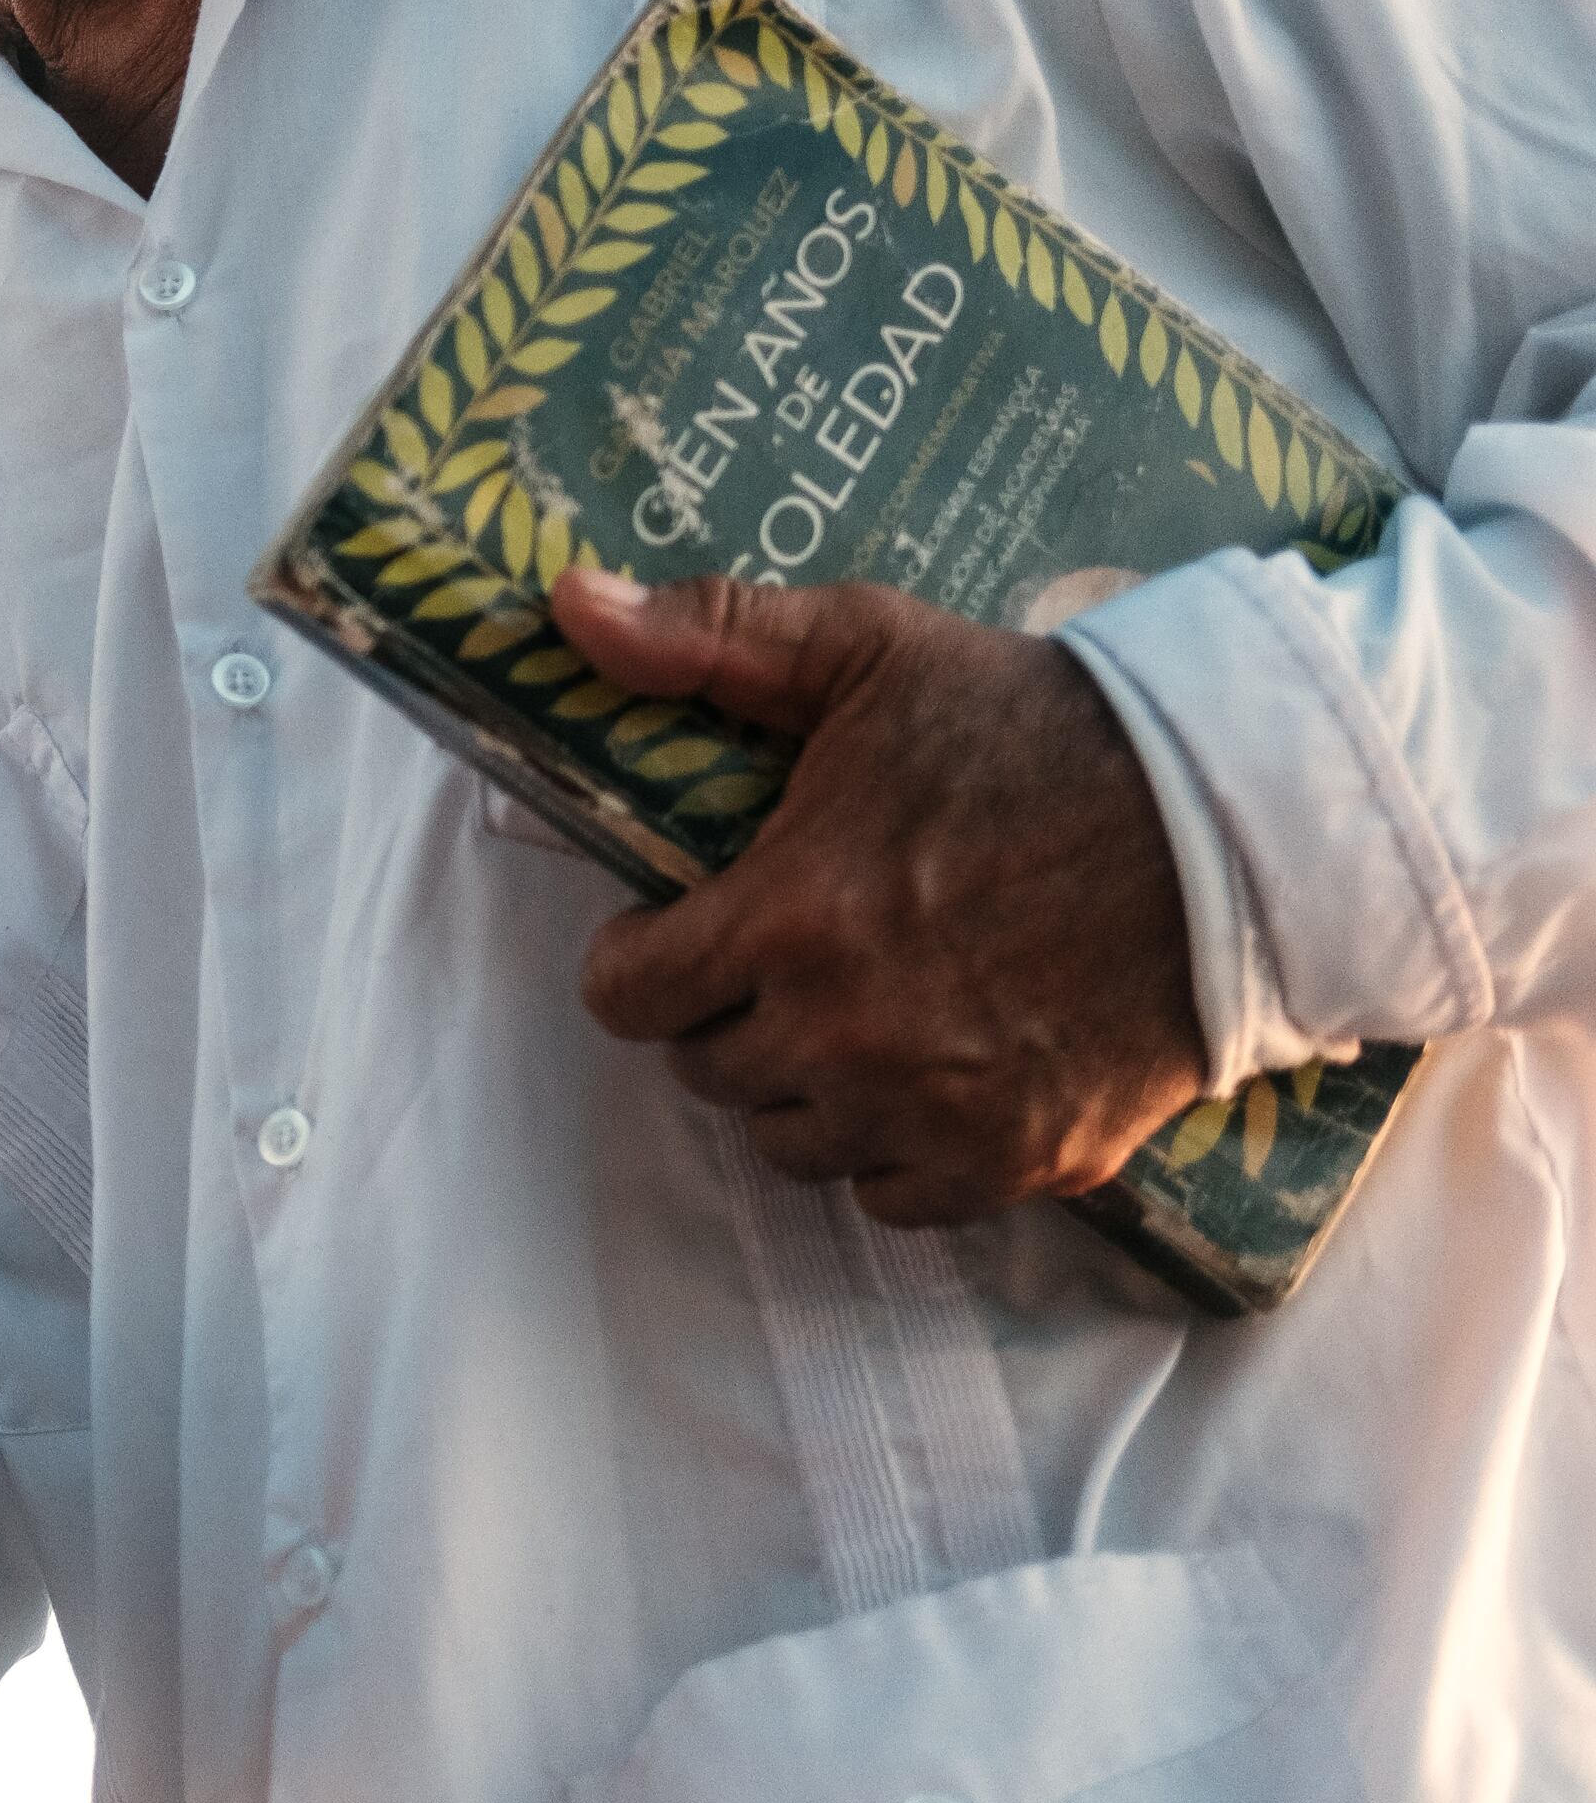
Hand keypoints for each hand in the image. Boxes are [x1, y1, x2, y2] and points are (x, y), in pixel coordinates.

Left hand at [550, 567, 1208, 1226]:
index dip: (635, 958)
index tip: (675, 924)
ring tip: (846, 1015)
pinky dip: (890, 1151)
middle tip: (775, 959)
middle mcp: (847, 1038)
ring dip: (799, 1087)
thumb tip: (567, 603)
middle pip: (708, 1072)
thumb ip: (709, 635)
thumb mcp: (869, 649)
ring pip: (794, 1143)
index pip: (626, 998)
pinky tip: (917, 1079)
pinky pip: (895, 1199)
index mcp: (789, 921)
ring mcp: (936, 1112)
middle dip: (719, 1014)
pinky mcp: (1025, 1161)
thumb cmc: (1036, 727)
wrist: (1235, 821)